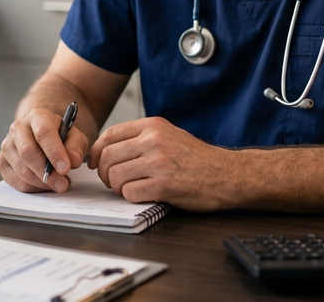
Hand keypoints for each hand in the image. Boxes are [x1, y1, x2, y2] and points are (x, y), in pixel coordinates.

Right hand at [0, 107, 89, 192]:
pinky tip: (44, 184)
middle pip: (28, 152)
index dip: (54, 152)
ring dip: (42, 183)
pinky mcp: (2, 162)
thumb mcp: (74, 137)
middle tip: (63, 184)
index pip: (43, 133)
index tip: (66, 168)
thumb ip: (76, 147)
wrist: (40, 135)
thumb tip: (72, 161)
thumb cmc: (58, 136)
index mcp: (37, 116)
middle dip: (47, 173)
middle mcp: (18, 128)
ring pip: (22, 170)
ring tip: (57, 184)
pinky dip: (33, 188)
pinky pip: (16, 181)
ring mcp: (7, 145)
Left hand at [89, 116, 236, 209]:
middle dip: (104, 172)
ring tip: (129, 188)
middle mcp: (153, 140)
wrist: (228, 175)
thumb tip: (106, 150)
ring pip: (115, 175)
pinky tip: (143, 195)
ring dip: (117, 187)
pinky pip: (129, 192)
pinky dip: (131, 197)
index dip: (96, 152)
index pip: (110, 135)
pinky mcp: (164, 185)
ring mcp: (158, 162)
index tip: (95, 163)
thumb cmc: (197, 159)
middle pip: (107, 156)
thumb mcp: (170, 135)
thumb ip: (141, 138)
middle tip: (112, 181)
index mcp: (153, 126)